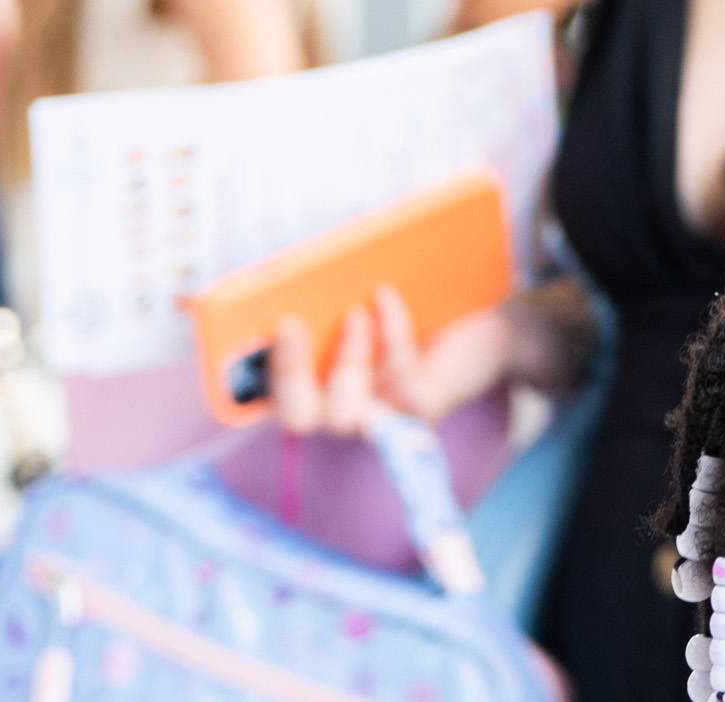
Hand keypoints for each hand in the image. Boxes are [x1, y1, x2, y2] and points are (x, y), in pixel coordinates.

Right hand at [267, 284, 515, 436]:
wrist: (485, 314)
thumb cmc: (409, 299)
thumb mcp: (355, 281)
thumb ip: (319, 280)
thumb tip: (280, 260)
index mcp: (315, 376)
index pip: (268, 394)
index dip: (250, 376)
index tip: (239, 336)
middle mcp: (343, 402)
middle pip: (297, 418)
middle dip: (287, 376)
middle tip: (288, 325)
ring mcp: (383, 412)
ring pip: (344, 415)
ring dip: (346, 358)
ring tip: (356, 311)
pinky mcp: (422, 409)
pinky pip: (399, 386)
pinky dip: (391, 335)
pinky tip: (389, 298)